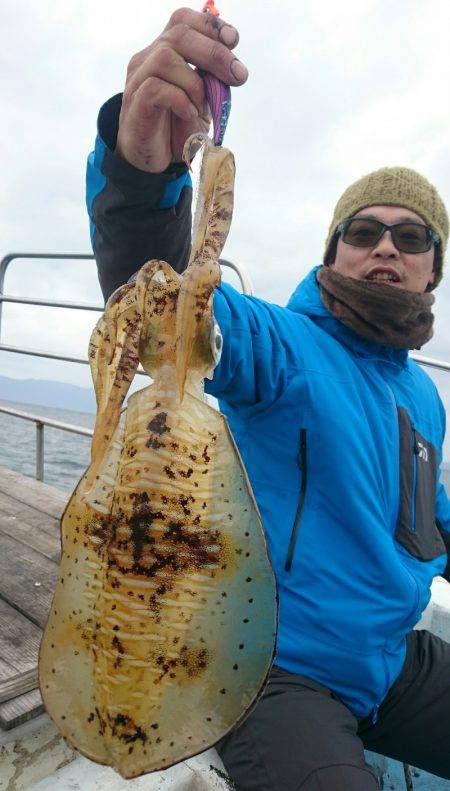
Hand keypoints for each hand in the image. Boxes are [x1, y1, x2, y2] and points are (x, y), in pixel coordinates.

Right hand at [115, 7, 247, 173]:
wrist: (154, 162)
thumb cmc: (177, 128)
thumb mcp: (202, 102)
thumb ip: (214, 82)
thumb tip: (233, 69)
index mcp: (164, 52)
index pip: (182, 21)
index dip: (210, 25)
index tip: (233, 40)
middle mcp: (147, 59)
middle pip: (179, 34)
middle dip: (215, 53)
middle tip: (237, 76)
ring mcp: (137, 79)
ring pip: (166, 59)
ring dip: (195, 83)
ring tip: (202, 106)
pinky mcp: (135, 103)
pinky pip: (155, 88)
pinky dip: (180, 100)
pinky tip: (189, 114)